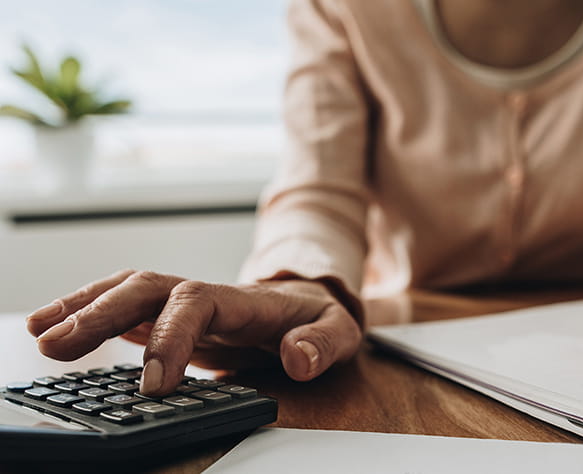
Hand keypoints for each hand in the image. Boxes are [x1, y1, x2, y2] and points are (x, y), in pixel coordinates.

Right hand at [26, 270, 362, 393]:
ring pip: (127, 290)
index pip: (197, 304)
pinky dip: (88, 311)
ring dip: (83, 306)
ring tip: (40, 332)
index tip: (155, 384)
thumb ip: (322, 344)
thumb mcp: (338, 332)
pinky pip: (125, 306)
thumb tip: (298, 359)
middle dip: (102, 313)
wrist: (307, 306)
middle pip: (147, 288)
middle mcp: (206, 294)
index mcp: (243, 299)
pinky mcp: (170, 314)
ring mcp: (184, 301)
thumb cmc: (318, 320)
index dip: (171, 336)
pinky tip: (54, 326)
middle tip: (58, 346)